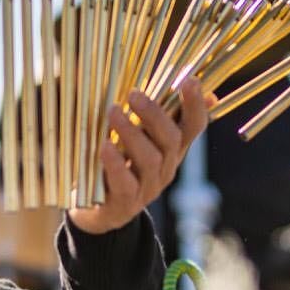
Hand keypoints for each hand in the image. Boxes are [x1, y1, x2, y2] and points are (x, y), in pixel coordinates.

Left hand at [67, 77, 213, 234]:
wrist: (94, 210)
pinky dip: (116, 163)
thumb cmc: (117, 163)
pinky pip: (125, 183)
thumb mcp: (135, 138)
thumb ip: (152, 114)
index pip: (194, 126)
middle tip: (133, 94)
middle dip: (154, 114)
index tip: (189, 81)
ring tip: (113, 113)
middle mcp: (166, 168)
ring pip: (150, 159)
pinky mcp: (125, 205)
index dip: (195, 105)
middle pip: (171, 140)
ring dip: (132, 133)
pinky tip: (105, 146)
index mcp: (172, 150)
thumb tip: (181, 80)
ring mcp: (148, 189)